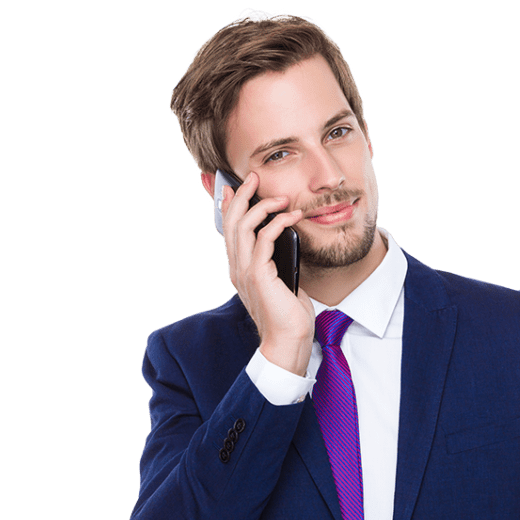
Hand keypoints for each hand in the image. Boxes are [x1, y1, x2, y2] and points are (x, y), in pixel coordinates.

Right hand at [219, 171, 314, 374]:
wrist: (287, 340)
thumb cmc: (287, 315)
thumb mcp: (280, 281)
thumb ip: (275, 262)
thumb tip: (284, 240)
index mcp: (238, 269)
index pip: (228, 231)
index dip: (228, 206)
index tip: (233, 188)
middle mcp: (236, 268)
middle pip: (232, 222)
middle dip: (241, 196)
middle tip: (253, 178)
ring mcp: (245, 271)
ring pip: (244, 226)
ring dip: (261, 205)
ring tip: (278, 196)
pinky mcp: (258, 274)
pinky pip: (264, 238)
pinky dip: (278, 222)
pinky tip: (291, 216)